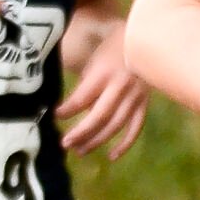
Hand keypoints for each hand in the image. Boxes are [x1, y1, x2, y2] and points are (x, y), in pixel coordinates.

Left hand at [57, 24, 148, 158]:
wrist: (143, 43)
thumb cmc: (111, 51)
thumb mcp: (94, 63)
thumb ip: (85, 86)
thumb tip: (71, 111)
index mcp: (104, 74)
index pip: (83, 97)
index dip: (68, 109)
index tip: (55, 116)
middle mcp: (120, 87)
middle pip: (99, 116)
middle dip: (81, 132)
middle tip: (65, 144)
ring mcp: (134, 98)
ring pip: (115, 126)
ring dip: (97, 141)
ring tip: (80, 151)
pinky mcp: (144, 105)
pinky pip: (135, 128)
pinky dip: (125, 144)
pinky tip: (111, 156)